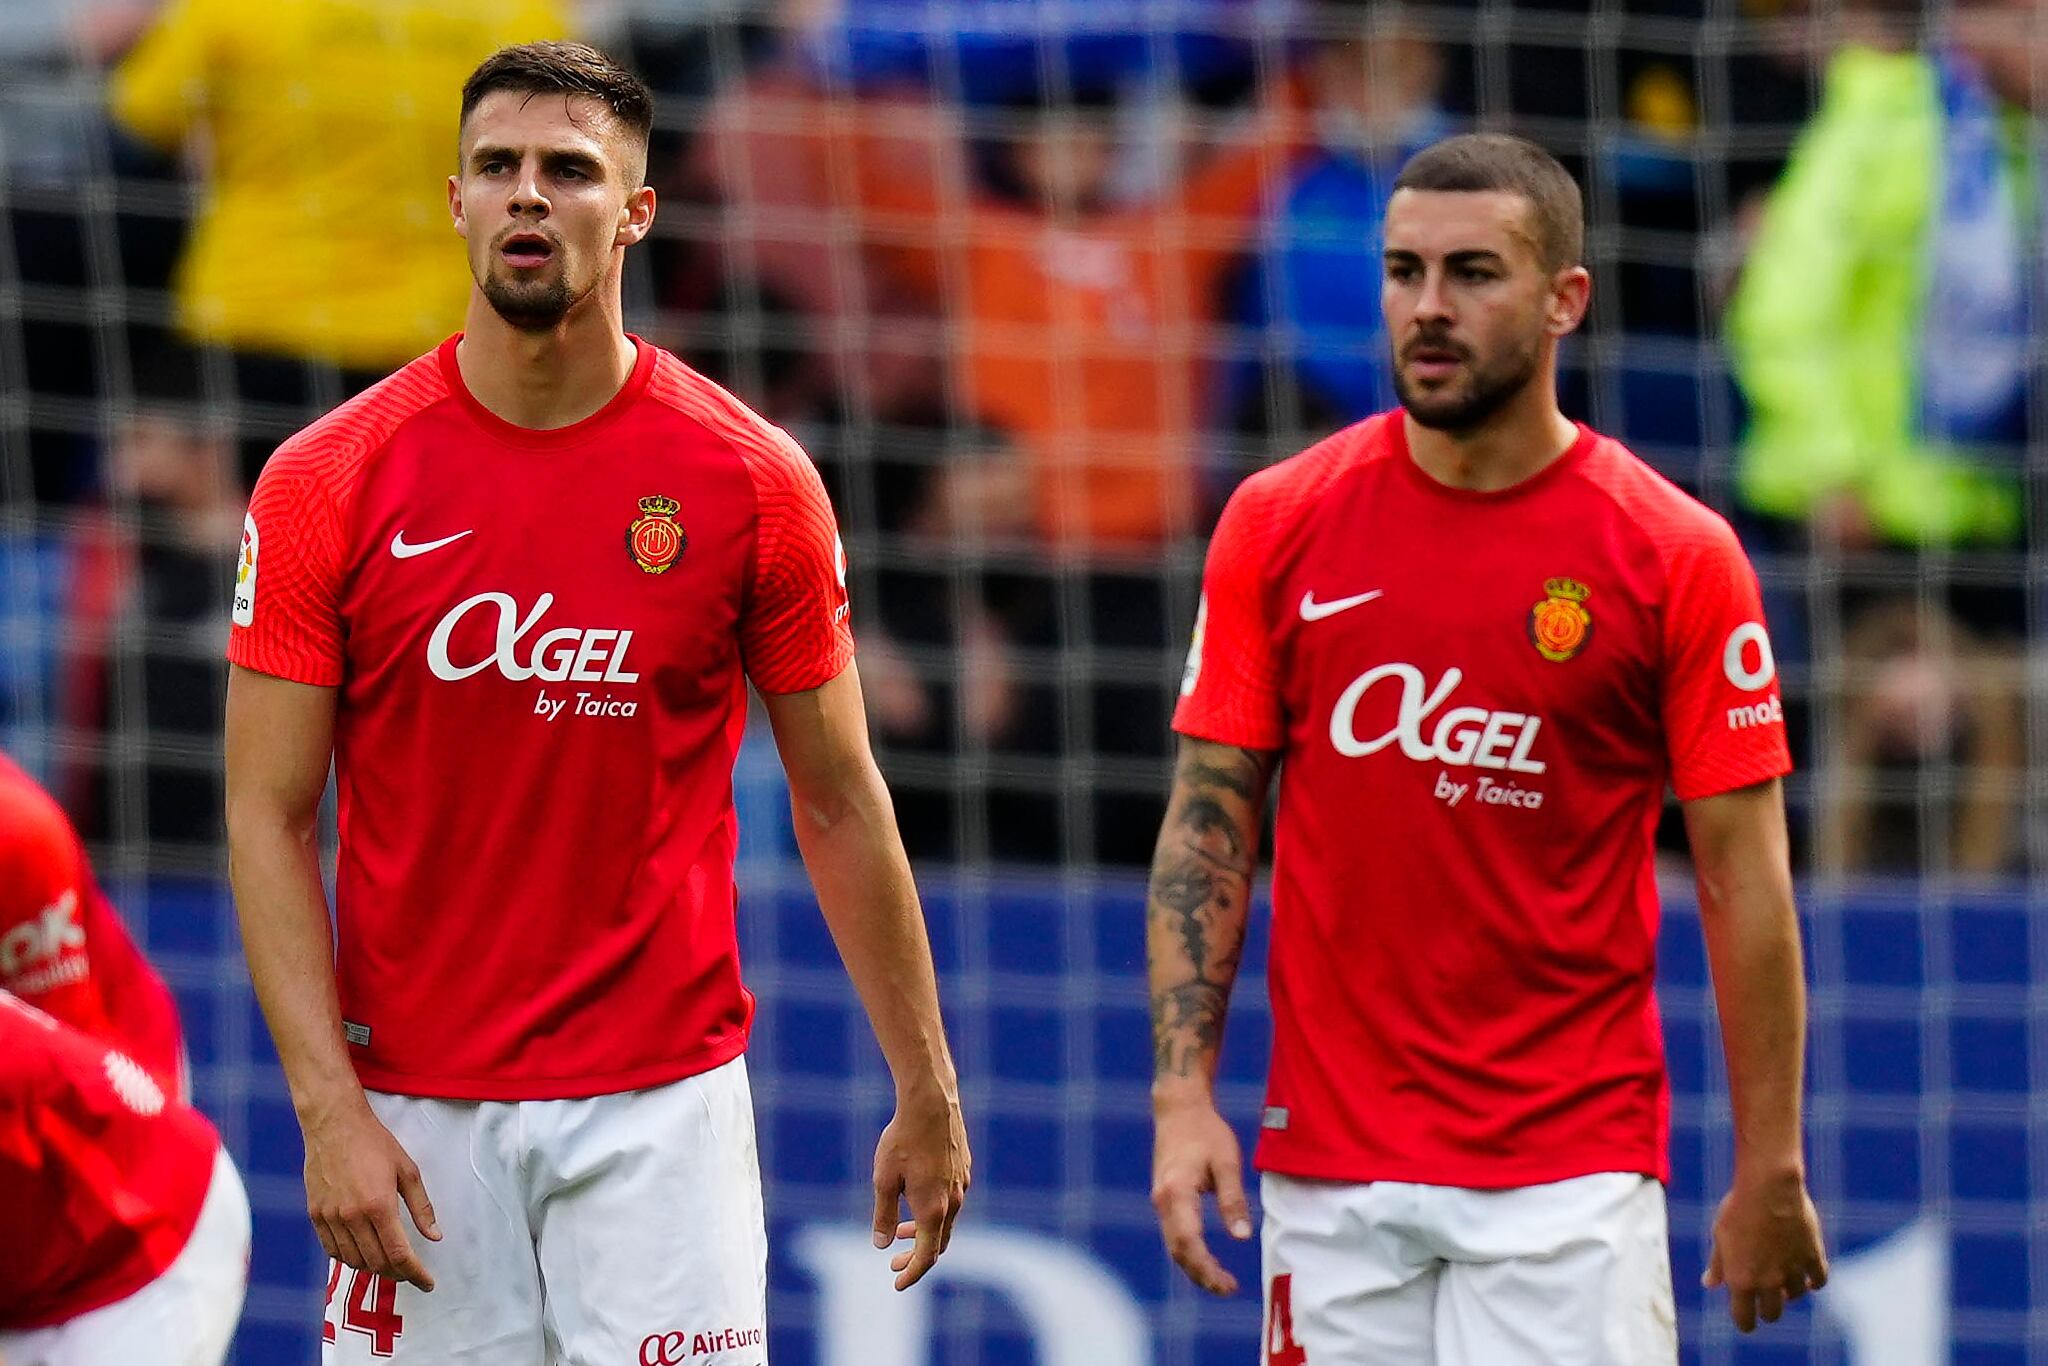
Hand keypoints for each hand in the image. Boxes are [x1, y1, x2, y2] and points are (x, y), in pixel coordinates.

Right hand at [302, 1097, 441, 1291]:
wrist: (334, 1124)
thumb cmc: (375, 1143)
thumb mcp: (408, 1170)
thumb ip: (422, 1207)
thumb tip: (435, 1236)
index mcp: (379, 1205)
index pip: (399, 1254)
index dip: (416, 1274)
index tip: (428, 1283)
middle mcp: (352, 1217)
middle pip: (377, 1263)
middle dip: (398, 1274)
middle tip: (410, 1272)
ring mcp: (331, 1218)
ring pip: (354, 1261)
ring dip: (374, 1268)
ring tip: (389, 1264)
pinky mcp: (316, 1215)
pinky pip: (332, 1250)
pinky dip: (349, 1259)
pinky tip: (362, 1253)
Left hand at [871, 1083, 969, 1290]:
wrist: (931, 1103)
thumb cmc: (903, 1140)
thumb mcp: (884, 1180)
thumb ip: (883, 1215)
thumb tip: (881, 1245)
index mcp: (934, 1209)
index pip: (927, 1256)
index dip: (912, 1273)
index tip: (897, 1282)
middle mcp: (954, 1201)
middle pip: (939, 1243)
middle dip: (916, 1256)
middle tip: (894, 1263)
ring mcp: (962, 1184)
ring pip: (946, 1221)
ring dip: (924, 1232)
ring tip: (901, 1230)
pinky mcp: (963, 1169)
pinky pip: (951, 1201)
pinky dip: (934, 1212)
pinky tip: (916, 1198)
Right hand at [1151, 1095, 1252, 1294]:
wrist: (1178, 1107)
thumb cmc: (1206, 1131)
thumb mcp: (1227, 1162)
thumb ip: (1232, 1200)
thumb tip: (1241, 1238)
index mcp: (1176, 1192)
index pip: (1188, 1242)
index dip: (1206, 1269)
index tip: (1228, 1285)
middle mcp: (1162, 1200)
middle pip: (1177, 1250)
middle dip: (1200, 1274)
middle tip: (1227, 1289)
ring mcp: (1160, 1199)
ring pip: (1173, 1244)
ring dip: (1194, 1266)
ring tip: (1220, 1281)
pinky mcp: (1164, 1197)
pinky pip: (1173, 1233)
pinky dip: (1188, 1251)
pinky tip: (1205, 1259)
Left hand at [1703, 1168, 1827, 1330]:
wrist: (1768, 1187)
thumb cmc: (1737, 1208)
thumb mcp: (1720, 1235)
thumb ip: (1718, 1264)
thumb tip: (1709, 1284)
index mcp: (1742, 1280)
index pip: (1744, 1319)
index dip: (1745, 1322)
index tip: (1746, 1320)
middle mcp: (1769, 1281)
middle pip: (1772, 1313)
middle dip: (1767, 1309)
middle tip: (1764, 1298)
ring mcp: (1793, 1270)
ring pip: (1796, 1296)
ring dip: (1789, 1291)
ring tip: (1782, 1278)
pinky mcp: (1814, 1256)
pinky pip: (1819, 1280)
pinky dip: (1814, 1281)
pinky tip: (1807, 1276)